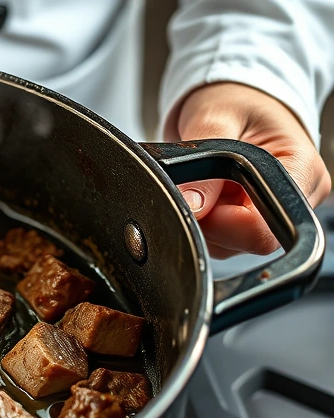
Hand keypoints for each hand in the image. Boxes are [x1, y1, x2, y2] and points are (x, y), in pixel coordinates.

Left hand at [167, 82, 329, 257]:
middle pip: (248, 241)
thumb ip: (202, 166)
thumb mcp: (213, 120)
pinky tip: (206, 194)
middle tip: (198, 185)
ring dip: (205, 221)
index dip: (222, 222)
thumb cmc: (233, 100)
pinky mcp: (258, 218)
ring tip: (204, 184)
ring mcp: (277, 210)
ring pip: (232, 245)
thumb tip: (190, 206)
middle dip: (210, 220)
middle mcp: (299, 195)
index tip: (201, 198)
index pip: (264, 227)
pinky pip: (224, 240)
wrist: (234, 98)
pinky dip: (206, 222)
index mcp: (301, 168)